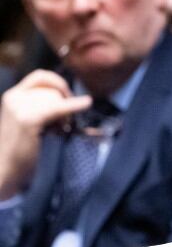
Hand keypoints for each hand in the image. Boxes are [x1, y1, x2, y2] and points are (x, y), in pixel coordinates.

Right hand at [0, 70, 91, 198]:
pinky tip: (87, 103)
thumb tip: (68, 97)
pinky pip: (59, 108)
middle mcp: (14, 98)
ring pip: (56, 100)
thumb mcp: (27, 120)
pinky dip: (74, 106)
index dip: (58, 82)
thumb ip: (40, 106)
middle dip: (64, 102)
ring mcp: (19, 108)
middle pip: (52, 90)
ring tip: (59, 129)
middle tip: (66, 122)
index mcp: (12, 96)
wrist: (5, 170)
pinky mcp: (28, 120)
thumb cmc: (20, 149)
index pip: (40, 76)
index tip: (69, 95)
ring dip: (65, 113)